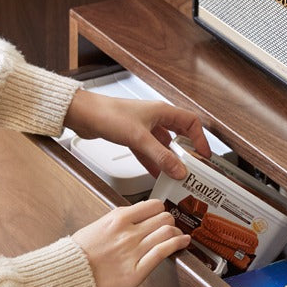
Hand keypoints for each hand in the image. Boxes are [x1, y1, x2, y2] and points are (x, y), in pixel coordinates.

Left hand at [64, 89, 210, 178]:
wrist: (82, 114)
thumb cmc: (108, 114)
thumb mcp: (139, 139)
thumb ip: (161, 156)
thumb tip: (179, 170)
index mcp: (162, 111)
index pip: (191, 123)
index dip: (200, 139)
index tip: (203, 156)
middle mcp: (155, 118)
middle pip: (179, 136)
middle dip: (185, 153)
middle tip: (190, 168)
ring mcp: (143, 128)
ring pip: (163, 146)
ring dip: (168, 160)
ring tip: (174, 175)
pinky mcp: (132, 136)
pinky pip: (149, 152)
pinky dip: (154, 163)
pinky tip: (156, 174)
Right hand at [72, 200, 189, 286]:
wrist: (67, 277)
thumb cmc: (78, 255)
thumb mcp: (97, 227)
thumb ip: (119, 221)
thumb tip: (137, 218)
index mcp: (117, 218)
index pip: (153, 205)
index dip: (160, 210)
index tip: (161, 215)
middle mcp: (128, 232)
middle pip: (164, 217)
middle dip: (170, 222)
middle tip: (169, 227)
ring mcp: (134, 251)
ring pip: (168, 232)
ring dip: (176, 233)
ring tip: (178, 236)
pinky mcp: (137, 271)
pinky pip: (164, 252)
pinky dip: (178, 244)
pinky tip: (183, 242)